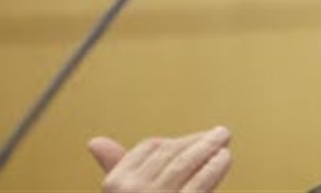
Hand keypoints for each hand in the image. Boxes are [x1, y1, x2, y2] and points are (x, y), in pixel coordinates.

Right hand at [88, 126, 232, 192]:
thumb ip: (115, 168)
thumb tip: (96, 142)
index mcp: (114, 185)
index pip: (149, 148)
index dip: (174, 140)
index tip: (195, 137)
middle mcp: (131, 191)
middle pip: (170, 154)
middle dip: (197, 141)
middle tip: (221, 133)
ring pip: (184, 164)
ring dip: (208, 149)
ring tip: (225, 142)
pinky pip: (199, 183)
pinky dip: (214, 168)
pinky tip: (224, 159)